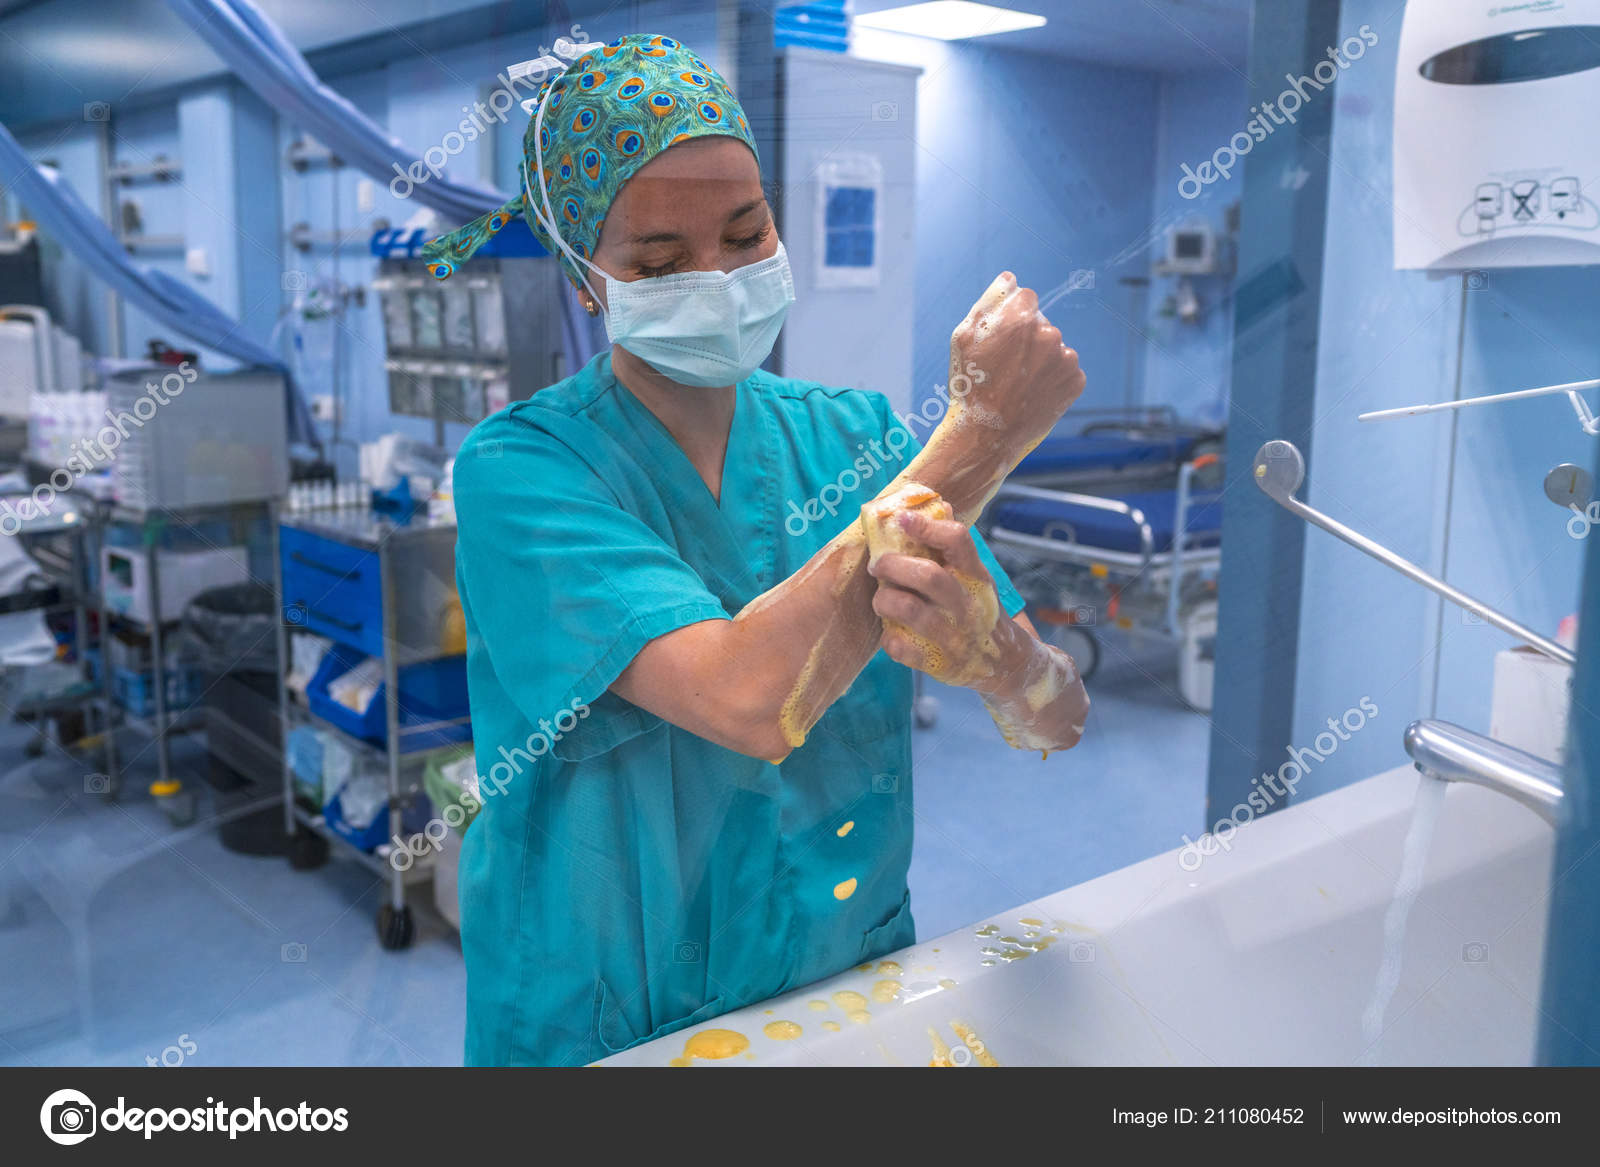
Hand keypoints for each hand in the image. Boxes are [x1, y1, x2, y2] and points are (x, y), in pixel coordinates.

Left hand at [866, 508, 1017, 691]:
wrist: (1004, 662)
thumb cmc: (978, 610)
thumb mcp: (976, 578)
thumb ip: (955, 548)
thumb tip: (939, 504)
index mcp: (976, 577)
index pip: (957, 541)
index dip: (927, 526)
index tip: (901, 519)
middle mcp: (967, 605)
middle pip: (928, 575)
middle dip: (894, 565)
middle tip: (878, 564)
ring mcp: (954, 636)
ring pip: (909, 610)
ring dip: (885, 599)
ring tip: (881, 597)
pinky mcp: (939, 663)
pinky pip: (901, 647)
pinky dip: (889, 638)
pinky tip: (892, 631)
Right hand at [948, 272, 1086, 452]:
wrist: (987, 435)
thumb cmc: (969, 384)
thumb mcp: (964, 337)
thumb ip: (990, 301)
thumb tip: (1011, 279)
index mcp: (1021, 316)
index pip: (1026, 298)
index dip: (1011, 319)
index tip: (1001, 341)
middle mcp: (1048, 333)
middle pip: (1041, 323)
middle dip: (1027, 339)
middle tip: (1006, 368)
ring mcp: (1065, 358)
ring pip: (1054, 348)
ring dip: (1041, 360)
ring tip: (1019, 384)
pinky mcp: (1076, 381)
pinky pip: (1066, 371)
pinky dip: (1053, 380)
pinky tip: (1033, 394)